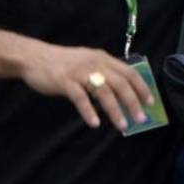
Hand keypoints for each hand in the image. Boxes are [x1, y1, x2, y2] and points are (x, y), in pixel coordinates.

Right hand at [20, 44, 153, 131]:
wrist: (32, 57)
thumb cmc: (60, 63)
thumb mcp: (85, 62)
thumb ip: (101, 72)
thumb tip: (120, 93)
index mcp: (101, 58)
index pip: (128, 72)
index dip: (141, 87)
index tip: (150, 102)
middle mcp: (94, 63)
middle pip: (120, 83)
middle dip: (133, 103)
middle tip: (141, 119)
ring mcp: (79, 72)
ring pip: (104, 92)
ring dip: (115, 111)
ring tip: (122, 126)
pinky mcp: (64, 81)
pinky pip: (80, 98)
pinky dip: (89, 112)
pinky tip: (94, 123)